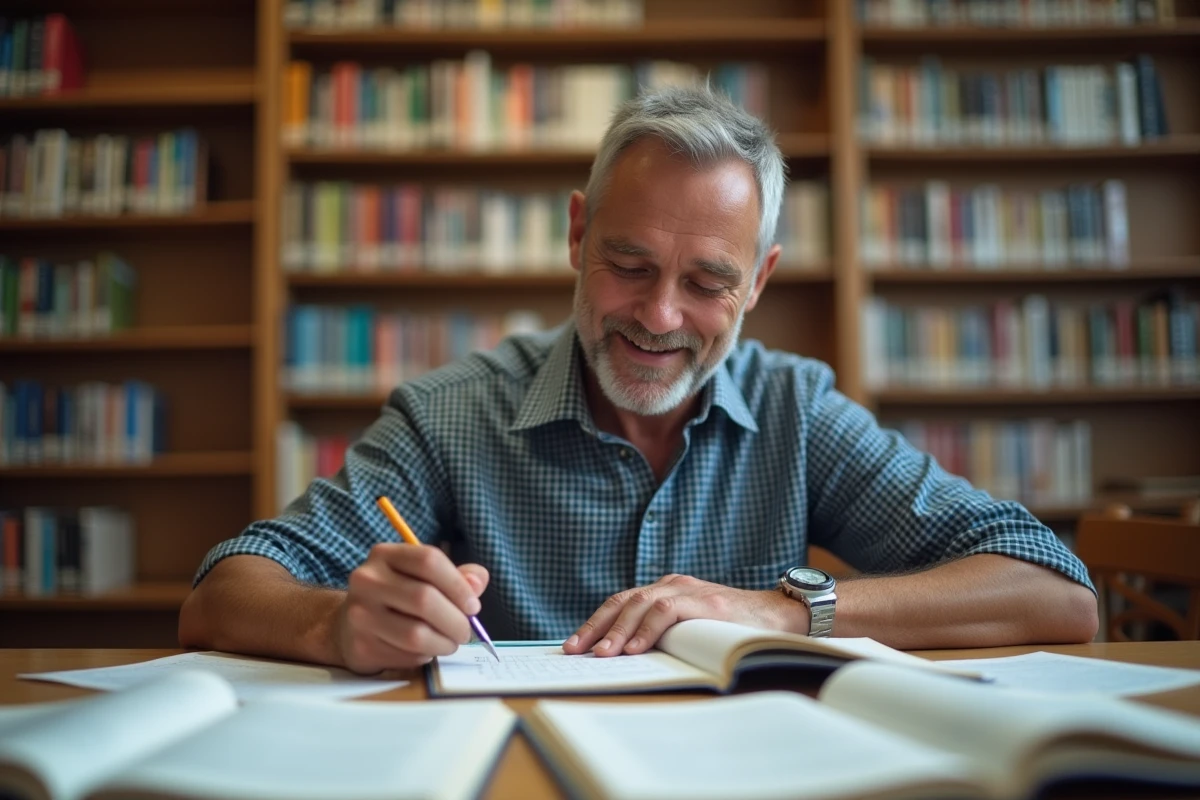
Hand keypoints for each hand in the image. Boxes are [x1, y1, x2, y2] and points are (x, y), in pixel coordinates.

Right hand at [333, 543, 488, 673]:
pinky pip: (406, 656)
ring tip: (450, 643)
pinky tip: (424, 650)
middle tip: (466, 632)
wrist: (351, 626)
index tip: (473, 606)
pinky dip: (425, 656)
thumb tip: (477, 582)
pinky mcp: (360, 646)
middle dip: (455, 620)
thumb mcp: (423, 578)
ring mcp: (359, 614)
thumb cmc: (397, 598)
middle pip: (424, 598)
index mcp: (385, 555)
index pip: (429, 560)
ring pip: (416, 634)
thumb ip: (457, 576)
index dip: (458, 585)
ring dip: (443, 643)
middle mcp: (367, 580)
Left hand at [562, 574, 805, 657]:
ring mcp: (688, 591)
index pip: (622, 602)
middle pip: (623, 600)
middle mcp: (672, 585)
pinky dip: (647, 629)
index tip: (575, 644)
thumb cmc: (735, 628)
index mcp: (667, 590)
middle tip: (574, 650)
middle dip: (596, 626)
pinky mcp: (705, 602)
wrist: (779, 616)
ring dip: (618, 630)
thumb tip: (629, 659)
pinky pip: (667, 611)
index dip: (597, 622)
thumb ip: (666, 633)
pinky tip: (634, 648)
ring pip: (641, 603)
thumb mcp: (692, 628)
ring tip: (602, 653)